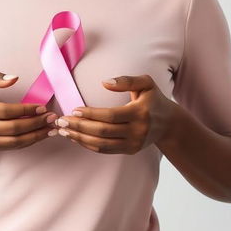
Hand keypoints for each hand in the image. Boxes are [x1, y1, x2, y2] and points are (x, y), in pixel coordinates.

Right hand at [0, 70, 57, 152]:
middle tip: (51, 117)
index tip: (42, 106)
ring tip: (51, 128)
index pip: (6, 111)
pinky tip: (39, 134)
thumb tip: (14, 78)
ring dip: (36, 136)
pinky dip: (27, 141)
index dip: (26, 109)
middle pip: (13, 129)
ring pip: (15, 142)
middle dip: (35, 123)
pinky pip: (11, 146)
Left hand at [54, 74, 175, 153]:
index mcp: (140, 113)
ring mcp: (133, 144)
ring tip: (64, 131)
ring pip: (101, 144)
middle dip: (79, 127)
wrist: (169, 123)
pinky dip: (88, 144)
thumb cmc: (154, 99)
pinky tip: (76, 137)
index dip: (91, 114)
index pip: (110, 116)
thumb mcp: (146, 83)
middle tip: (61, 121)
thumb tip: (105, 83)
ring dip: (80, 138)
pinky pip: (105, 150)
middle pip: (103, 132)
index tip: (74, 109)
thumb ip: (126, 80)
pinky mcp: (129, 150)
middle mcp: (137, 131)